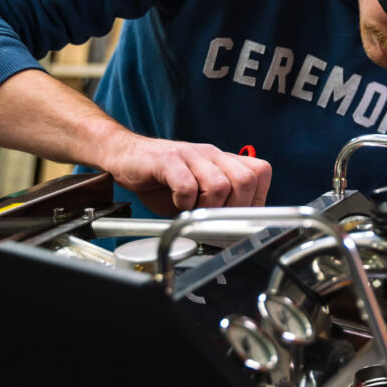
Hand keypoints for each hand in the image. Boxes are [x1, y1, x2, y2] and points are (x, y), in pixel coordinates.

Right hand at [104, 135, 271, 216]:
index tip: (238, 220)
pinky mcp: (168, 159)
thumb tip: (236, 232)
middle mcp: (211, 154)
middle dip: (234, 208)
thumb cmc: (162, 179)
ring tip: (193, 210)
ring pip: (220, 185)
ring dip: (208, 207)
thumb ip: (218, 202)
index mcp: (223, 160)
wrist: (126, 156)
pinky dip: (184, 203)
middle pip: (246, 180)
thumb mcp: (197, 191)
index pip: (260, 173)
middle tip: (214, 219)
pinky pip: (187, 185)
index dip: (254, 200)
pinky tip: (176, 204)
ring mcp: (191, 154)